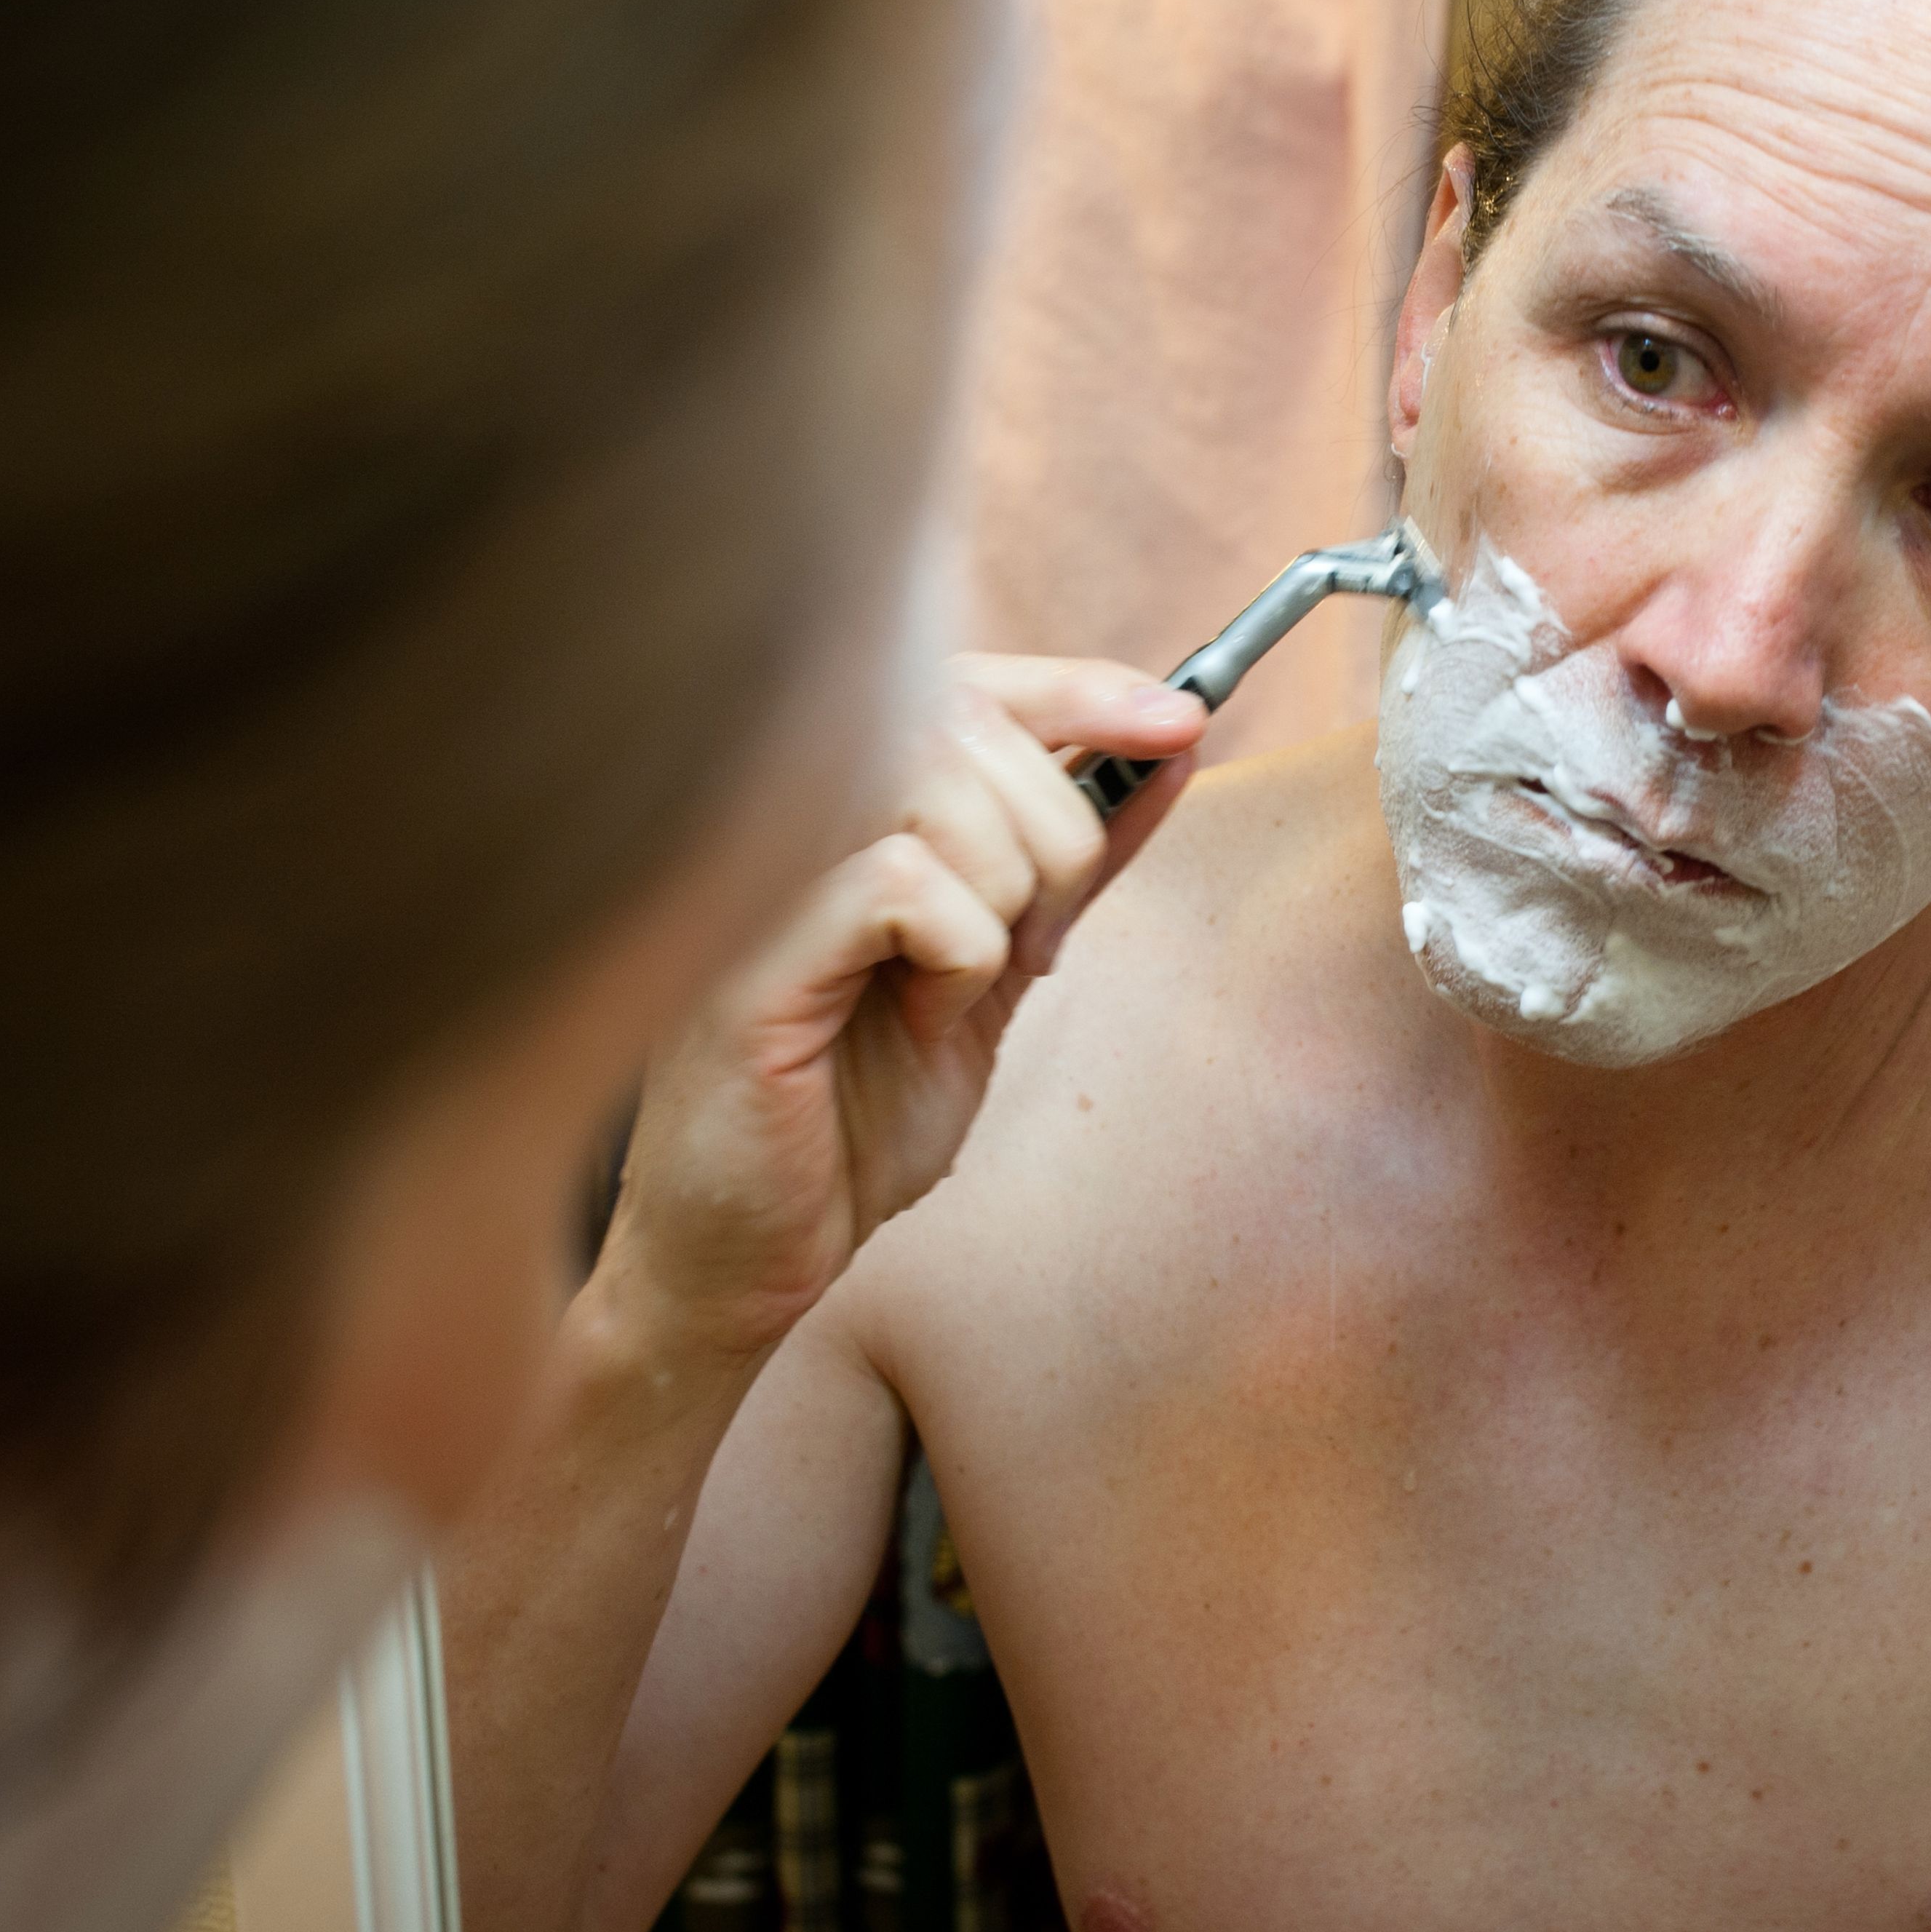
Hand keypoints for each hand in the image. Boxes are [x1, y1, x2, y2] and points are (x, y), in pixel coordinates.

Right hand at [599, 656, 1204, 1359]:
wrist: (753, 1252)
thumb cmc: (850, 1115)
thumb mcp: (997, 965)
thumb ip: (1072, 856)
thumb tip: (1171, 743)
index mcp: (831, 804)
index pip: (962, 679)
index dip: (1080, 685)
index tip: (1182, 718)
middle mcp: (778, 815)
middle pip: (969, 723)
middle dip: (1059, 833)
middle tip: (1039, 945)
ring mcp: (754, 875)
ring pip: (942, 794)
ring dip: (1008, 899)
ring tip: (961, 986)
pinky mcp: (747, 954)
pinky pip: (905, 886)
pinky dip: (959, 952)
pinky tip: (923, 1011)